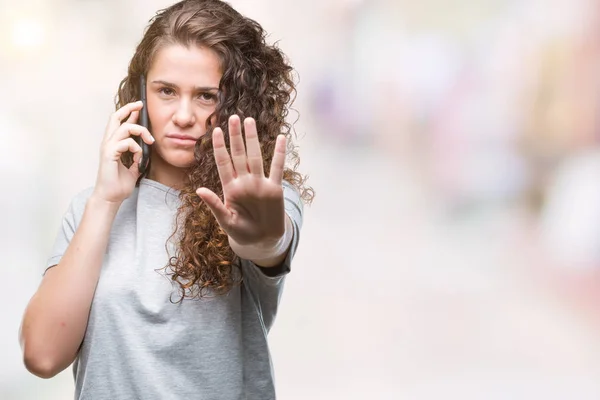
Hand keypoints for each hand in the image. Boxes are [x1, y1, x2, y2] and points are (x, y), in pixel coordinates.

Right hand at [92, 101, 154, 203]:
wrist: (111, 197)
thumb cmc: (119, 184)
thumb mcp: (133, 168)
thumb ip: (137, 157)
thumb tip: (145, 150)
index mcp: (113, 145)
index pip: (119, 123)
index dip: (128, 112)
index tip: (139, 106)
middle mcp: (108, 143)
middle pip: (115, 118)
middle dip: (128, 108)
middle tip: (140, 105)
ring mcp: (107, 148)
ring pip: (123, 128)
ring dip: (140, 131)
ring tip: (150, 140)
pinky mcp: (109, 155)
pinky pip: (125, 143)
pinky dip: (136, 147)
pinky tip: (138, 156)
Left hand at [196, 115, 286, 246]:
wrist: (262, 240)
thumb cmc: (241, 231)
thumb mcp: (225, 220)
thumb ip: (214, 205)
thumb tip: (199, 190)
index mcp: (230, 188)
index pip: (223, 163)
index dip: (219, 147)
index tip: (215, 131)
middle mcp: (245, 181)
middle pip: (238, 154)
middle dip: (235, 136)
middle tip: (233, 117)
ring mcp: (260, 183)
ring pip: (255, 156)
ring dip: (252, 139)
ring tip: (250, 121)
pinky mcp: (274, 189)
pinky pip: (277, 168)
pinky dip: (279, 154)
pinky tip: (281, 139)